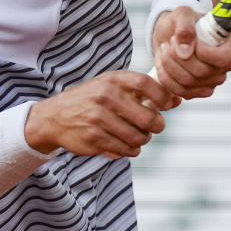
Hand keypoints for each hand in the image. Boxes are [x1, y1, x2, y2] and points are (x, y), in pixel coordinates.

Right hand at [24, 71, 180, 158]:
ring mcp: (98, 118)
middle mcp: (105, 97)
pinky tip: (126, 145)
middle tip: (154, 127)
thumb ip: (139, 91)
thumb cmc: (90, 100)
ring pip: (138, 137)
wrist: (54, 117)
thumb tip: (176, 100)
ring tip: (138, 137)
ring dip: (143, 140)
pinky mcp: (94, 138)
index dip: (163, 96)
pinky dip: (130, 150)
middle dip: (157, 126)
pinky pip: (124, 149)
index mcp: (112, 80)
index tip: (169, 104)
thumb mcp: (109, 85)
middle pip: (147, 117)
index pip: (146, 84)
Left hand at [151, 6, 230, 98]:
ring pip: (189, 83)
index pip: (224, 58)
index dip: (202, 52)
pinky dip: (166, 77)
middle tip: (169, 42)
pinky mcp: (200, 91)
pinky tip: (162, 63)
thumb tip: (185, 51)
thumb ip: (185, 27)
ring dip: (169, 65)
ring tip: (164, 49)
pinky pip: (181, 92)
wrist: (172, 35)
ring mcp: (215, 80)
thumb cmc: (182, 22)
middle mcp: (228, 64)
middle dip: (178, 56)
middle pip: (202, 72)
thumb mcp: (182, 14)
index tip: (186, 38)